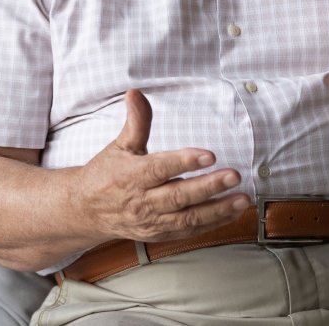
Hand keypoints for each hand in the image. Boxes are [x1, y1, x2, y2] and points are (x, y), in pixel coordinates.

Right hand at [73, 89, 251, 242]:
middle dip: (209, 187)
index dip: (185, 162)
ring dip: (218, 210)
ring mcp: (151, 221)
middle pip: (179, 196)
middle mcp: (142, 201)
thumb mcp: (119, 145)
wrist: (86, 211)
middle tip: (234, 176)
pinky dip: (211, 224)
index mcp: (132, 176)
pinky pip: (188, 232)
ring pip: (188, 218)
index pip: (161, 168)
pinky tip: (231, 213)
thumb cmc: (106, 174)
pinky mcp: (159, 234)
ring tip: (243, 199)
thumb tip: (136, 93)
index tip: (209, 155)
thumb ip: (136, 121)